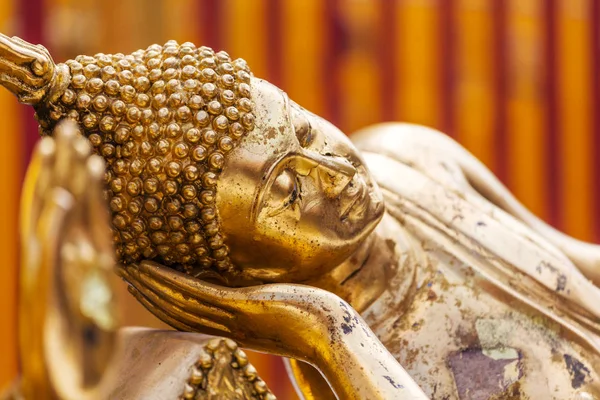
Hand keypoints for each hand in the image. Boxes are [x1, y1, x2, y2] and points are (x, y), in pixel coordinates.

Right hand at [20, 120, 117, 395]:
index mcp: (68, 259)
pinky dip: (58, 225)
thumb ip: (93, 265)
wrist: (63, 390)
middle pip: (58, 202)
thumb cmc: (81, 346)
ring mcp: (52, 278)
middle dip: (64, 163)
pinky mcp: (54, 299)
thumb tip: (98, 241)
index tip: (78, 138)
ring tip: (69, 144)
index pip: (68, 206)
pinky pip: (56, 256)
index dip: (70, 172)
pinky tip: (65, 196)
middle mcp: (55, 261)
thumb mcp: (93, 297)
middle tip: (72, 123)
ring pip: (55, 221)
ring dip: (62, 181)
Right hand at [118, 260, 346, 361]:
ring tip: (127, 267)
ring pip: (179, 302)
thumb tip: (241, 287)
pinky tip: (151, 268)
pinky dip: (170, 282)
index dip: (160, 298)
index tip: (141, 281)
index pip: (187, 314)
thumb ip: (253, 301)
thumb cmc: (309, 318)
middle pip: (176, 310)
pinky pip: (197, 294)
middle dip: (147, 291)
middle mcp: (225, 326)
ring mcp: (231, 317)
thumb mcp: (274, 308)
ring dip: (150, 285)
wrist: (333, 332)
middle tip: (122, 271)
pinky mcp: (241, 307)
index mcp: (231, 327)